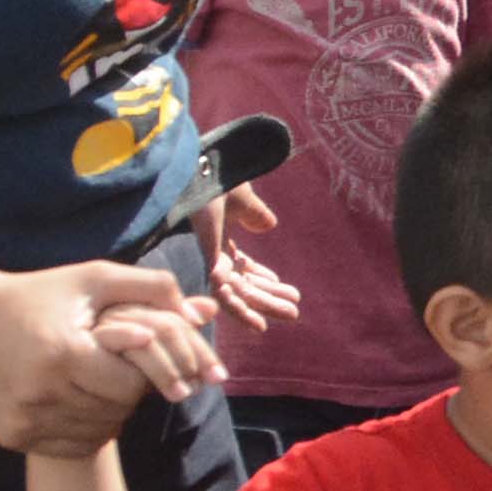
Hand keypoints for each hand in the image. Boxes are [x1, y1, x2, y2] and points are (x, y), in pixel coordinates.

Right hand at [0, 263, 212, 456]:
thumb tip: (205, 312)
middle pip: (118, 410)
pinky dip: (85, 428)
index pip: (133, 384)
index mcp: (63, 355)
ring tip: (97, 382)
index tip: (134, 354)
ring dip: (109, 411)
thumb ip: (152, 288)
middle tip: (116, 368)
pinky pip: (71, 445)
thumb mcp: (94, 280)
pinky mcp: (11, 436)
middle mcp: (40, 393)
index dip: (143, 370)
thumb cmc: (39, 296)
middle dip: (128, 390)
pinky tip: (77, 401)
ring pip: (98, 431)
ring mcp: (23, 419)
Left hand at [196, 185, 300, 333]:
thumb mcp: (241, 197)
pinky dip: (239, 311)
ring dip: (263, 309)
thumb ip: (254, 213)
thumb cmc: (211, 177)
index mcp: (218, 241)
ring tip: (290, 317)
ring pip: (236, 295)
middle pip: (243, 286)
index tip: (288, 291)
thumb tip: (269, 226)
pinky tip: (257, 323)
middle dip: (270, 300)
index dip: (264, 282)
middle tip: (295, 313)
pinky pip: (223, 294)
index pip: (243, 269)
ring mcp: (209, 259)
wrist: (197, 167)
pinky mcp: (207, 260)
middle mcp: (212, 255)